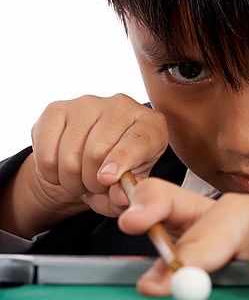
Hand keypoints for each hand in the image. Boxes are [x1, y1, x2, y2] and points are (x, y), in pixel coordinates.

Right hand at [29, 94, 167, 216]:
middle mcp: (122, 105)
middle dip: (93, 182)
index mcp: (151, 125)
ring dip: (71, 180)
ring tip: (80, 180)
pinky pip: (46, 152)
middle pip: (98, 150)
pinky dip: (51, 173)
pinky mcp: (56, 109)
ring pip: (70, 155)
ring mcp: (88, 103)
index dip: (122, 161)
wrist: (84, 166)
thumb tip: (120, 196)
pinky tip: (61, 170)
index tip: (107, 178)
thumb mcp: (126, 191)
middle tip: (95, 187)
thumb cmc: (115, 177)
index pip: (137, 140)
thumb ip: (126, 195)